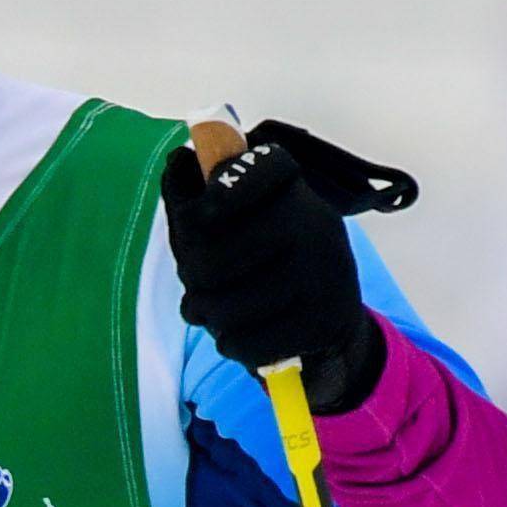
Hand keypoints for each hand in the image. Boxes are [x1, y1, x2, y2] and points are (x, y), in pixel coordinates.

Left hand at [164, 118, 420, 417]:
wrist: (326, 320)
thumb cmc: (261, 259)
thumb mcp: (231, 218)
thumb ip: (195, 192)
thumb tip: (179, 161)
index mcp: (291, 187)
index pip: (262, 168)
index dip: (222, 189)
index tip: (198, 214)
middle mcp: (315, 222)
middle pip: (212, 254)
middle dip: (190, 276)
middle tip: (195, 282)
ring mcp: (323, 273)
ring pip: (224, 305)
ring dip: (203, 313)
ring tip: (209, 309)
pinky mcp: (323, 321)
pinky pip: (246, 341)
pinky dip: (229, 344)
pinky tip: (236, 335)